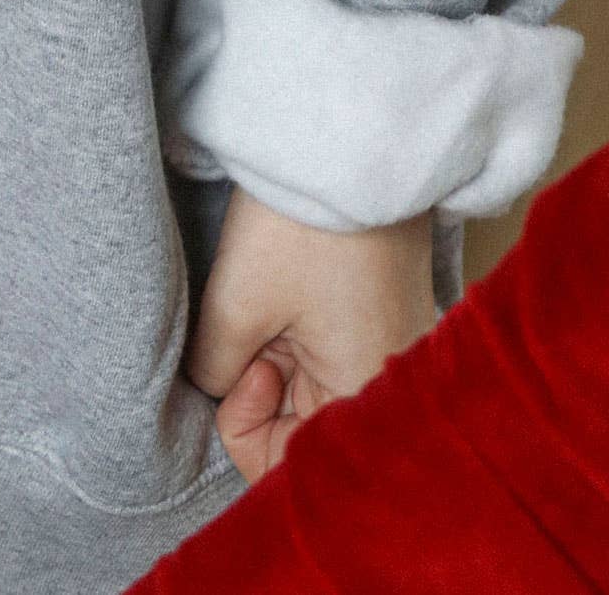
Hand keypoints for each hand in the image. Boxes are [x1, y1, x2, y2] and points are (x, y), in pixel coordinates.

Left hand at [185, 183, 438, 482]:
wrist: (352, 142)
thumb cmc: (299, 226)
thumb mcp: (237, 303)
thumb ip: (217, 371)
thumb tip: (218, 393)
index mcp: (363, 397)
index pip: (291, 467)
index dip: (243, 427)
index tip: (239, 365)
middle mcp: (389, 386)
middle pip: (305, 431)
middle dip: (261, 391)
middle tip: (254, 329)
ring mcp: (392, 351)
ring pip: (313, 391)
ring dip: (278, 360)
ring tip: (274, 302)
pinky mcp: (386, 317)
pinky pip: (333, 356)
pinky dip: (299, 339)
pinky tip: (291, 296)